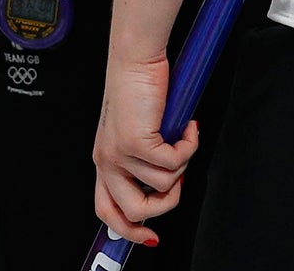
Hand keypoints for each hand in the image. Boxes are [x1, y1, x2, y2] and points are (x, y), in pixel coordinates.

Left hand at [91, 55, 198, 246]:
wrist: (135, 58)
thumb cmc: (137, 88)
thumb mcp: (134, 130)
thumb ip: (141, 157)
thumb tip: (165, 182)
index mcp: (104, 161)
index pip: (106, 210)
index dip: (129, 230)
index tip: (150, 235)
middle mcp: (107, 161)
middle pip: (133, 211)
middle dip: (164, 206)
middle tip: (178, 184)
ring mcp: (120, 153)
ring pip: (163, 185)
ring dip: (182, 165)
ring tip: (183, 140)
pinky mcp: (137, 142)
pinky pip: (174, 162)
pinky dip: (189, 146)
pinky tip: (187, 127)